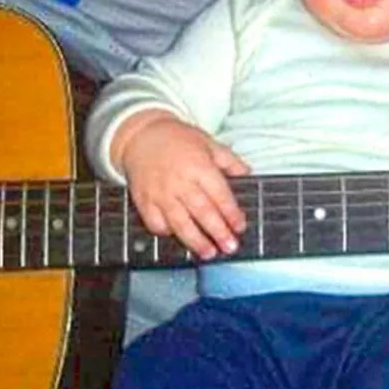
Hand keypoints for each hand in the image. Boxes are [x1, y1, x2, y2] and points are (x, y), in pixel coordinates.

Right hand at [113, 110, 249, 260]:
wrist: (141, 136)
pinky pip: (156, 223)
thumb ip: (229, 161)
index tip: (240, 226)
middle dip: (218, 232)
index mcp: (199, 166)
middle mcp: (180, 181)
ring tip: (209, 252)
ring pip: (180, 222)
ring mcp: (160, 193)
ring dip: (196, 241)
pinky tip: (179, 237)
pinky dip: (167, 232)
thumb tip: (247, 174)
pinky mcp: (144, 200)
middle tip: (230, 247)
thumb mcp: (208, 142)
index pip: (219, 195)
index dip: (231, 213)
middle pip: (202, 212)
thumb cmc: (178, 139)